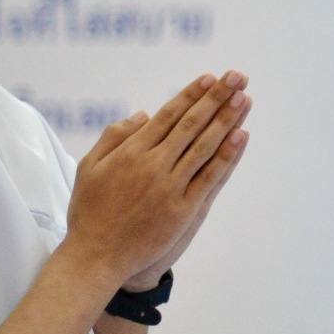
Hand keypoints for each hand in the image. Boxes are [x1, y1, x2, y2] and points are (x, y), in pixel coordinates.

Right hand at [65, 71, 250, 289]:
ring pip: (204, 146)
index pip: (168, 115)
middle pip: (191, 124)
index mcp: (130, 152)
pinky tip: (241, 136)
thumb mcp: (89, 167)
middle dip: (217, 98)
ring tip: (244, 98)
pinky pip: (210, 178)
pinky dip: (227, 156)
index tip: (211, 78)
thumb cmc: (90, 212)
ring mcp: (170, 187)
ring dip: (227, 120)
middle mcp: (152, 165)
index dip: (191, 95)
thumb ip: (114, 137)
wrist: (96, 257)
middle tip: (237, 77)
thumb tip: (144, 114)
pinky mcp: (182, 210)